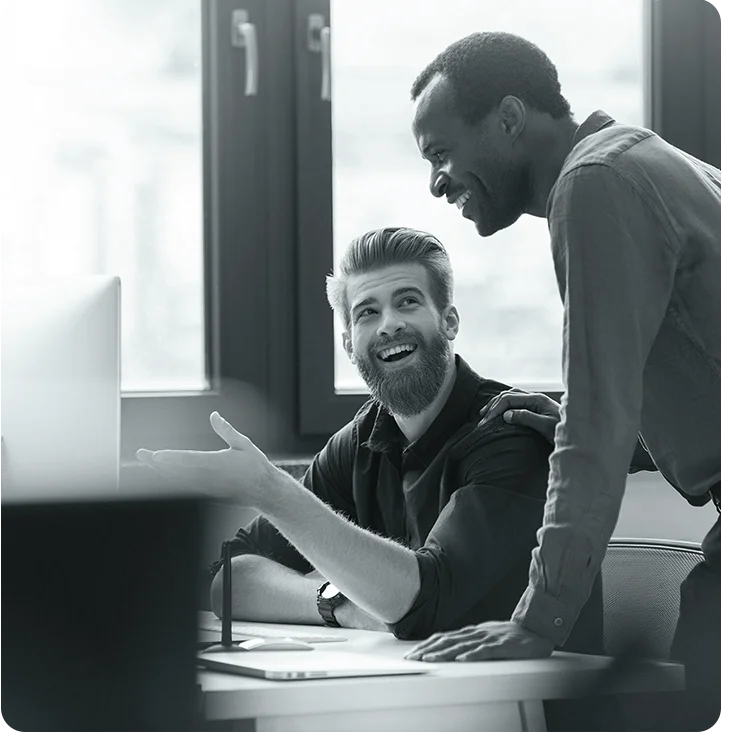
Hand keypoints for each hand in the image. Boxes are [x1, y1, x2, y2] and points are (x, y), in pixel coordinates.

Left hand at [136, 412, 275, 507]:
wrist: (265, 491)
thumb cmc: (255, 466)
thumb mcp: (243, 444)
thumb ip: (226, 430)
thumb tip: (214, 415)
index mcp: (218, 463)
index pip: (189, 460)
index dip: (170, 458)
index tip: (155, 455)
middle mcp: (209, 478)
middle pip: (178, 472)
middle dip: (158, 464)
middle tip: (142, 455)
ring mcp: (207, 489)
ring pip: (179, 481)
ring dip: (161, 472)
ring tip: (149, 462)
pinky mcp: (208, 496)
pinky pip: (185, 488)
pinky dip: (172, 481)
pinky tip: (164, 475)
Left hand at [405, 621, 553, 661]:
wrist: (534, 629)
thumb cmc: (509, 636)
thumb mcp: (485, 637)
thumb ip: (469, 642)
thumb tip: (449, 649)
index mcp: (471, 632)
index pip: (444, 637)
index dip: (427, 644)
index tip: (412, 652)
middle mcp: (476, 633)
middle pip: (448, 640)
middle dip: (429, 649)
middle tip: (413, 657)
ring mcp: (488, 638)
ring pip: (462, 645)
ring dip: (444, 652)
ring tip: (429, 658)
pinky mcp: (502, 645)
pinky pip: (485, 650)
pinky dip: (472, 654)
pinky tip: (462, 659)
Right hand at [479, 389, 559, 443]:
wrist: (581, 433)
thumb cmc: (565, 431)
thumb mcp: (545, 426)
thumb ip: (526, 418)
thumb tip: (506, 415)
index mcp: (536, 399)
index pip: (509, 399)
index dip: (495, 409)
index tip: (486, 422)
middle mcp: (535, 398)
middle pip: (508, 395)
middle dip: (493, 406)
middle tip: (481, 420)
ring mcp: (536, 402)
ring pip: (511, 397)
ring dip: (497, 404)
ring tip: (485, 413)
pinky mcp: (537, 408)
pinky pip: (516, 402)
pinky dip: (505, 405)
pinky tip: (501, 412)